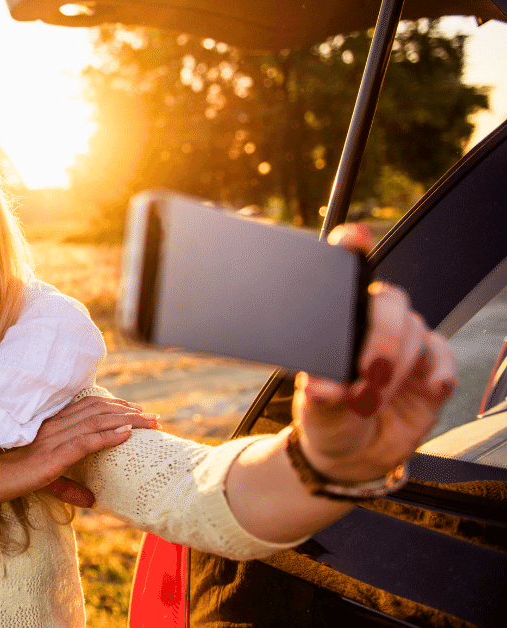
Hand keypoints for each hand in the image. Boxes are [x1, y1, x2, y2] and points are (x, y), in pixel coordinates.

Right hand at [0, 392, 159, 505]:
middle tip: (153, 418)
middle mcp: (49, 428)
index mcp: (44, 428)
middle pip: (97, 412)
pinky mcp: (47, 456)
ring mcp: (48, 440)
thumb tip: (91, 500)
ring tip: (150, 422)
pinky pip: (83, 442)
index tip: (136, 414)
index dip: (113, 410)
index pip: (86, 411)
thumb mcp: (36, 482)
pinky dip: (107, 437)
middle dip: (128, 413)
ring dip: (126, 421)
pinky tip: (126, 435)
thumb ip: (65, 486)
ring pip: (95, 422)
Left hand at [292, 224, 456, 481]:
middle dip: (381, 338)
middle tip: (368, 375)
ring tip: (372, 401)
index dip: (352, 249)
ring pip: (413, 329)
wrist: (351, 454)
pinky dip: (439, 372)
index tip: (352, 236)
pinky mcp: (430, 364)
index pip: (345, 276)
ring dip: (397, 366)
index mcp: (336, 321)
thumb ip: (322, 398)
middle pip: (389, 302)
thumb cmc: (327, 420)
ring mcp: (403, 341)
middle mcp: (371, 322)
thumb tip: (322, 388)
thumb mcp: (317, 412)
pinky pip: (442, 356)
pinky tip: (429, 392)